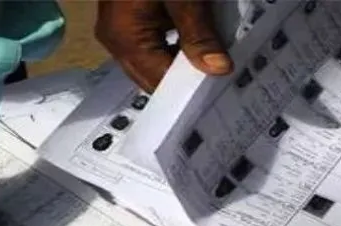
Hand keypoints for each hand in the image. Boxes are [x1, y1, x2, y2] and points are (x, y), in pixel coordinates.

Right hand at [96, 0, 232, 91]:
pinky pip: (158, 40)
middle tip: (223, 83)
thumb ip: (198, 34)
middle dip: (187, 77)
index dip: (188, 90)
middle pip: (154, 74)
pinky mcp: (134, 14)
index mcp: (124, 38)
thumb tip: (218, 70)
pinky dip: (181, 42)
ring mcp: (123, 27)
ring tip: (218, 63)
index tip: (220, 95)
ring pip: (157, 59)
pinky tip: (206, 42)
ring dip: (186, 60)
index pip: (158, 82)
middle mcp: (117, 39)